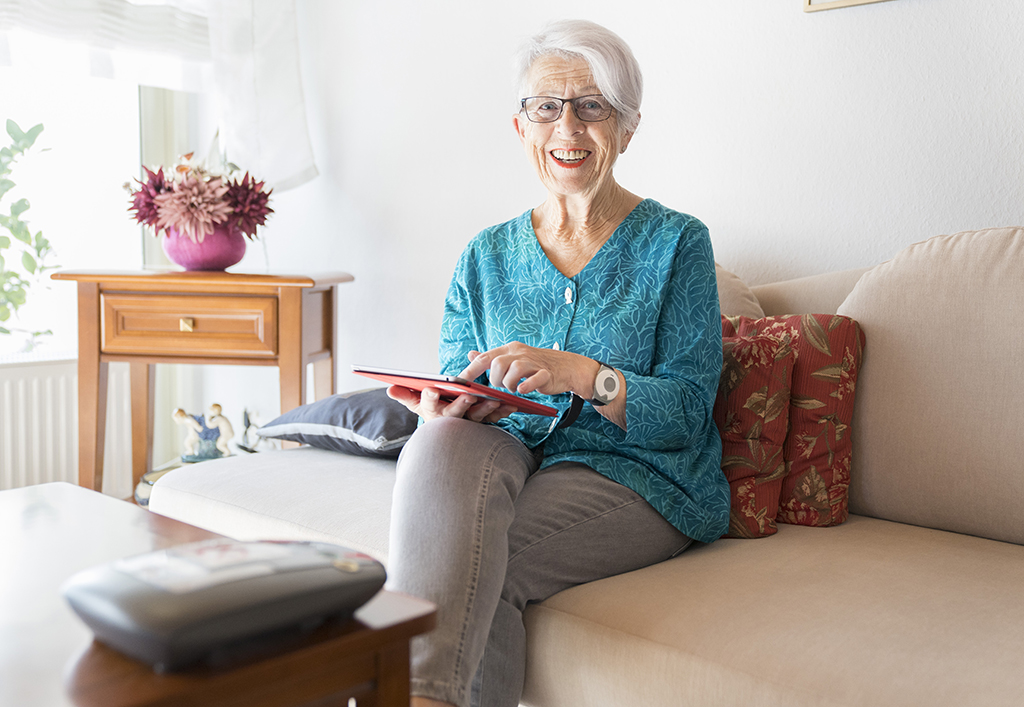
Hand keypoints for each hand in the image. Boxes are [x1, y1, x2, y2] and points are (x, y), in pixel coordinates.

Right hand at [386, 385, 516, 423]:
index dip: (429, 397)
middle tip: (469, 396)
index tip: (431, 389)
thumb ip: (405, 395)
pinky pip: (493, 418)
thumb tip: (389, 388)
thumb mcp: (417, 404)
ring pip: (477, 417)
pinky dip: (503, 411)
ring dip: (486, 408)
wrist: (451, 435)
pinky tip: (512, 404)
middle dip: (461, 404)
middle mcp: (450, 420)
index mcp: (433, 412)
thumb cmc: (434, 411)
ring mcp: (467, 423)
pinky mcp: (483, 424)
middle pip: (455, 413)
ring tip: (495, 399)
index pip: (428, 405)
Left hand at [459, 342, 597, 397]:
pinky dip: (527, 386)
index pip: (484, 357)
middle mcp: (520, 353)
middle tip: (502, 386)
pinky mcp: (546, 373)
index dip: (470, 370)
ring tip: (514, 388)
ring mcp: (534, 362)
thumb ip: (492, 358)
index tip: (460, 382)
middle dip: (495, 379)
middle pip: (497, 363)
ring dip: (509, 383)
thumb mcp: (512, 358)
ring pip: (514, 369)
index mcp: (509, 349)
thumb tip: (471, 354)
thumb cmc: (536, 365)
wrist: (566, 367)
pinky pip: (534, 378)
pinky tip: (524, 390)